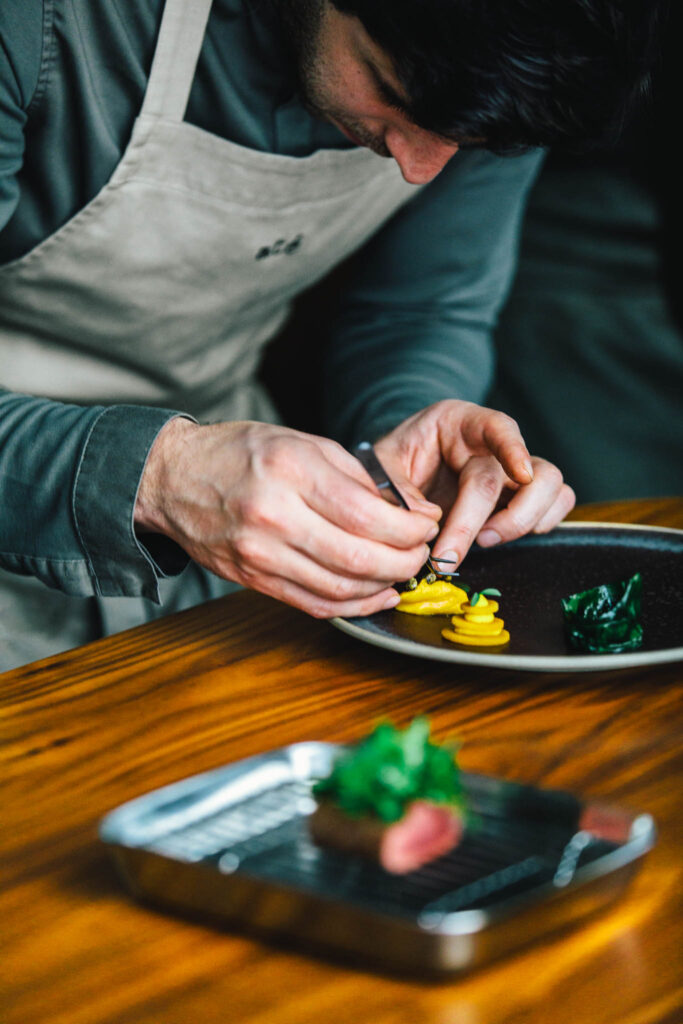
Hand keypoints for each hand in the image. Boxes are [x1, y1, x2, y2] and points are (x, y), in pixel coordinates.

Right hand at [134, 419, 441, 617]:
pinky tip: (377, 594)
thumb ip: (356, 476)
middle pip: (360, 558)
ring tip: (404, 571)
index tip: (427, 522)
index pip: (368, 515)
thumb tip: (409, 509)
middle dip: (406, 560)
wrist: (172, 480)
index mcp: (291, 472)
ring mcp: (260, 555)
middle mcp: (274, 517)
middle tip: (422, 551)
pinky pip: (315, 604)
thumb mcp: (301, 442)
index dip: (411, 527)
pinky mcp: (253, 580)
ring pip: (341, 589)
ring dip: (385, 586)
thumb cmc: (240, 453)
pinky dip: (354, 605)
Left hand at [374, 400, 575, 568]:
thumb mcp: (380, 469)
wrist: (397, 479)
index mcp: (458, 423)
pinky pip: (558, 502)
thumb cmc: (391, 467)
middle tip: (456, 552)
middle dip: (496, 519)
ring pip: (550, 485)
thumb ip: (396, 490)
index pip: (497, 426)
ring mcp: (511, 469)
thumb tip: (428, 520)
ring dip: (523, 521)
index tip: (521, 473)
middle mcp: (491, 443)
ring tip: (485, 541)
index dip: (513, 448)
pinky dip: (542, 522)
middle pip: (518, 474)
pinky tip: (505, 536)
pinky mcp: (522, 494)